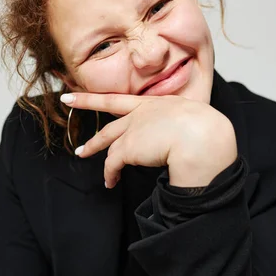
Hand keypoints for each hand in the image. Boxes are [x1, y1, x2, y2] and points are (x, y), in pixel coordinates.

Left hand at [60, 92, 236, 187]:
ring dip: (94, 147)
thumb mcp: (194, 120)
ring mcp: (133, 129)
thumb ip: (182, 126)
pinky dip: (110, 174)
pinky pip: (113, 164)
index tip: (77, 93)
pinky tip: (110, 182)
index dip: (98, 96)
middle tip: (69, 102)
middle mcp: (143, 113)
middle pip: (109, 113)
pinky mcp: (128, 148)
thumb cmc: (206, 131)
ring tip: (83, 153)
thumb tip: (182, 138)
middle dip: (87, 106)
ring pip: (107, 139)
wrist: (201, 137)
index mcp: (159, 104)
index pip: (124, 98)